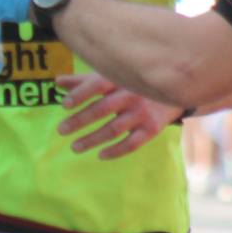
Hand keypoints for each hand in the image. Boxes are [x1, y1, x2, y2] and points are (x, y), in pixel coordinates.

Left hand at [56, 73, 183, 159]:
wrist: (174, 90)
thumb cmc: (131, 83)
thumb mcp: (110, 77)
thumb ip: (83, 81)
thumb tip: (56, 83)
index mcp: (119, 79)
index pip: (97, 84)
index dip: (80, 94)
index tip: (64, 105)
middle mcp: (131, 94)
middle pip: (102, 109)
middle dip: (80, 121)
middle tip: (61, 130)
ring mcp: (142, 112)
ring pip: (114, 129)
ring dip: (92, 139)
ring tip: (74, 147)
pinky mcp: (152, 128)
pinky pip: (133, 143)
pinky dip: (116, 151)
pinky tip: (100, 155)